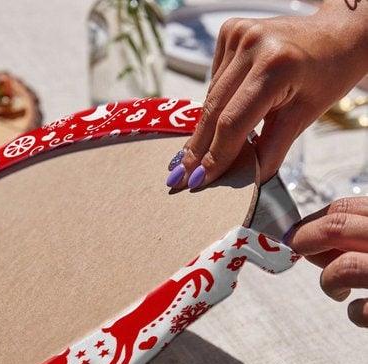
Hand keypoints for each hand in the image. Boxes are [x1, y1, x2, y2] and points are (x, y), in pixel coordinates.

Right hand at [166, 1, 367, 189]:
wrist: (338, 34)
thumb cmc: (327, 75)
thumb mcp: (304, 116)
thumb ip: (272, 149)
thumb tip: (246, 180)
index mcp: (275, 67)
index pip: (232, 123)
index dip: (214, 156)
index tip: (197, 180)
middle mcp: (251, 44)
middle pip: (214, 110)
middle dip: (198, 148)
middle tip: (179, 176)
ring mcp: (238, 34)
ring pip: (211, 97)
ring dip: (203, 129)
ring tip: (191, 157)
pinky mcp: (230, 30)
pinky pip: (214, 79)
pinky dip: (215, 103)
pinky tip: (219, 116)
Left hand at [286, 197, 367, 327]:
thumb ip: (357, 236)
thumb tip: (311, 244)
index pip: (346, 209)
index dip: (312, 222)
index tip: (295, 235)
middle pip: (337, 227)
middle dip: (304, 240)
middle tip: (294, 252)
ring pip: (345, 267)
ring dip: (330, 280)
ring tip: (337, 291)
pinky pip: (360, 311)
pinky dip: (355, 313)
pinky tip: (361, 311)